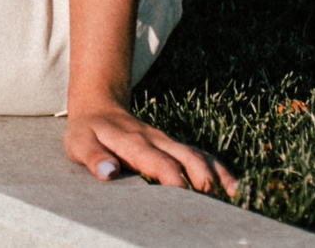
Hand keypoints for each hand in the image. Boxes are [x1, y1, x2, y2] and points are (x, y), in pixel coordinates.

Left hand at [64, 100, 238, 196]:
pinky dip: (219, 170)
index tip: (185, 200)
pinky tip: (234, 188)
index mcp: (134, 143)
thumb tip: (109, 173)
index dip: (174, 181)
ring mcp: (168, 143)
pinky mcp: (175, 147)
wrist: (98, 107)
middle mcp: (157, 141)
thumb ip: (94, 158)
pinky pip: (201, 156)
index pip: (159, 163)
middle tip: (215, 206)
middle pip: (188, 158)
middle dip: (203, 181)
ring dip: (217, 175)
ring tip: (234, 197)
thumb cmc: (88, 132)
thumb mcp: (80, 144)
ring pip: (199, 156)